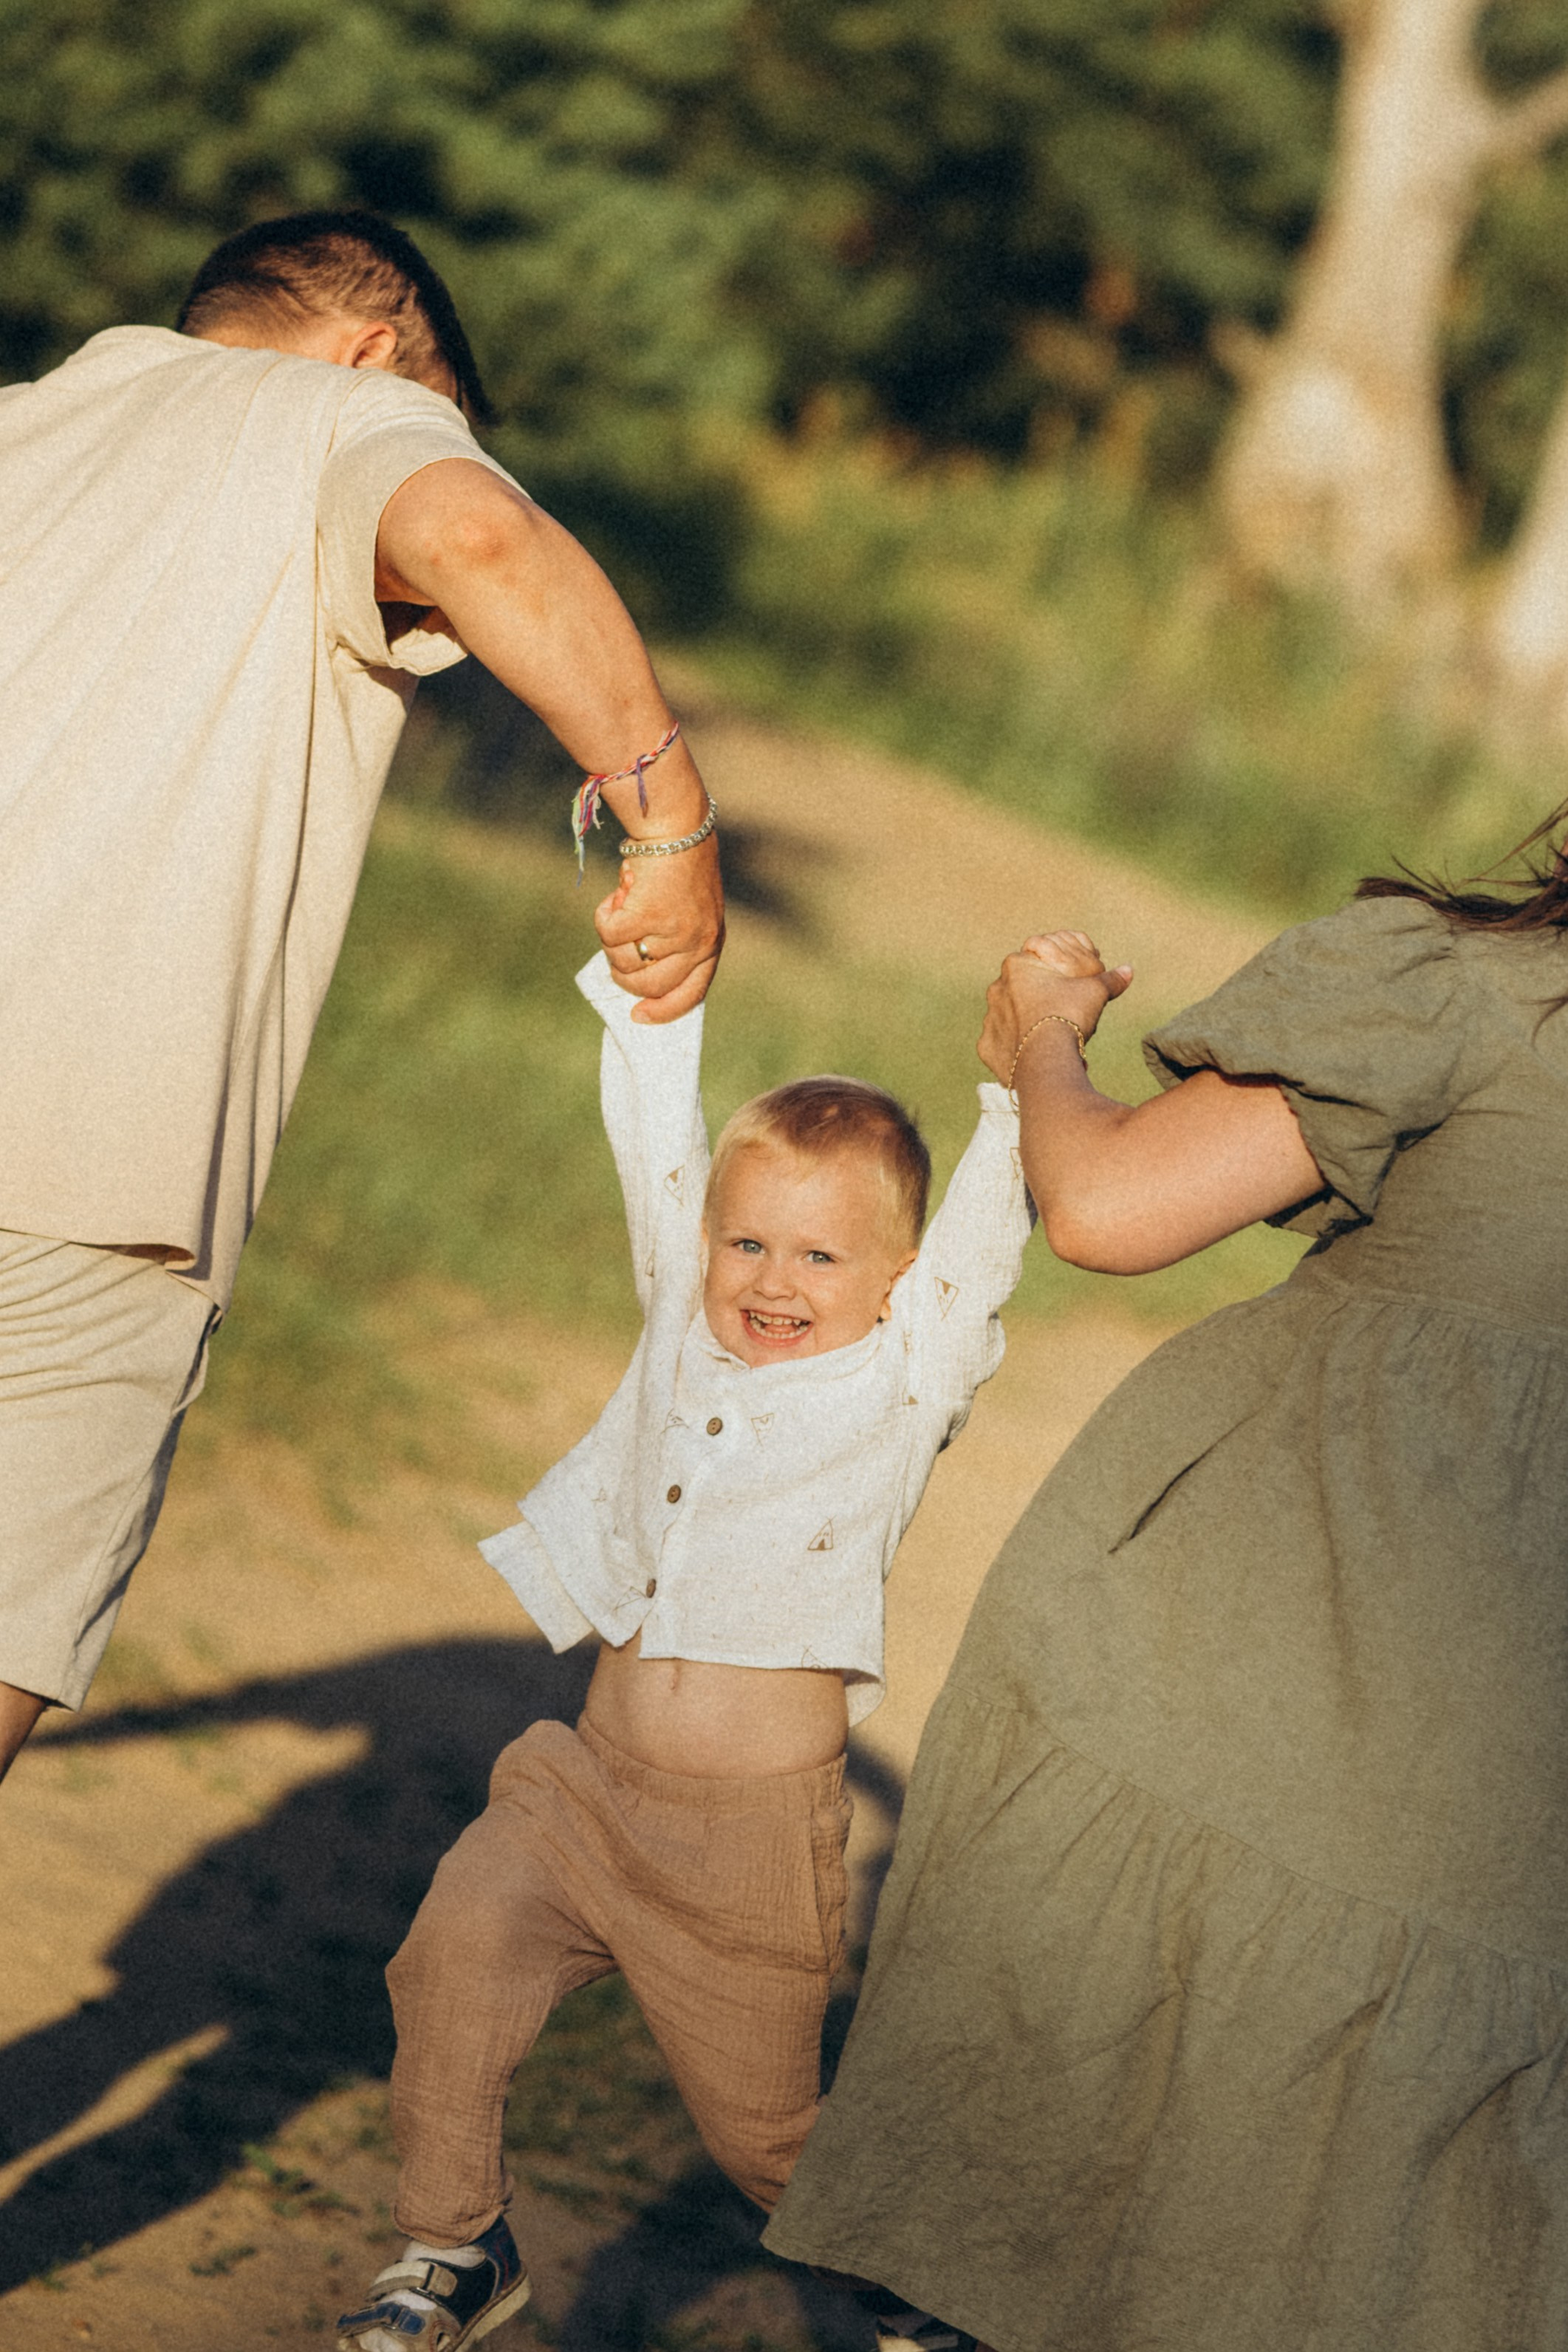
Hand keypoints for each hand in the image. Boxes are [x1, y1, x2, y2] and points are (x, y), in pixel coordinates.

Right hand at [596, 833, 724, 1020]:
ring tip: (620, 909)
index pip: (690, 994)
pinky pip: (609, 935)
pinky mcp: (646, 916)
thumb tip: (630, 969)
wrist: (677, 827)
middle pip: (650, 987)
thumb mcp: (686, 911)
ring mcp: (673, 933)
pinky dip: (604, 916)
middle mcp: (696, 943)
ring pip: (624, 962)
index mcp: (710, 945)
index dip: (663, 1011)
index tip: (638, 1015)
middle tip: (615, 949)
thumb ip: (669, 942)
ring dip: (612, 941)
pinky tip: (617, 896)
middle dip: (623, 975)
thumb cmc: (678, 866)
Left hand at [978, 930, 1132, 1084]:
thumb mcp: (1094, 992)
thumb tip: (1128, 970)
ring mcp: (989, 1018)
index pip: (1038, 965)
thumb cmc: (1068, 1015)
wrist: (1046, 1057)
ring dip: (1027, 1024)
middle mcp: (997, 989)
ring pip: (1010, 1017)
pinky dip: (1016, 1049)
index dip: (1059, 977)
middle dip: (1042, 1001)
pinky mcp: (987, 1046)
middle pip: (1023, 991)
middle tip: (1064, 1015)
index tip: (1072, 992)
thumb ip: (1109, 979)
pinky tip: (1034, 1054)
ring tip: (1051, 1037)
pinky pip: (1001, 1045)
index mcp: (1016, 966)